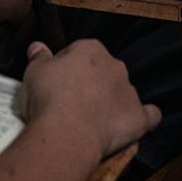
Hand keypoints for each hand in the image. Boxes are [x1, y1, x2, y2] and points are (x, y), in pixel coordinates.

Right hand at [17, 39, 159, 158]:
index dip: (64, 68)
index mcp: (91, 50)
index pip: (77, 52)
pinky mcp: (138, 117)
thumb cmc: (49, 99)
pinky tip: (134, 123)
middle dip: (89, 84)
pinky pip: (148, 115)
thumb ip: (39, 57)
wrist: (67, 133)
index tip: (54, 84)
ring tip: (90, 120)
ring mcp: (128, 91)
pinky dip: (143, 118)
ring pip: (122, 92)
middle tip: (69, 103)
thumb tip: (38, 47)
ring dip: (111, 101)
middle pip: (102, 71)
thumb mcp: (34, 72)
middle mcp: (114, 66)